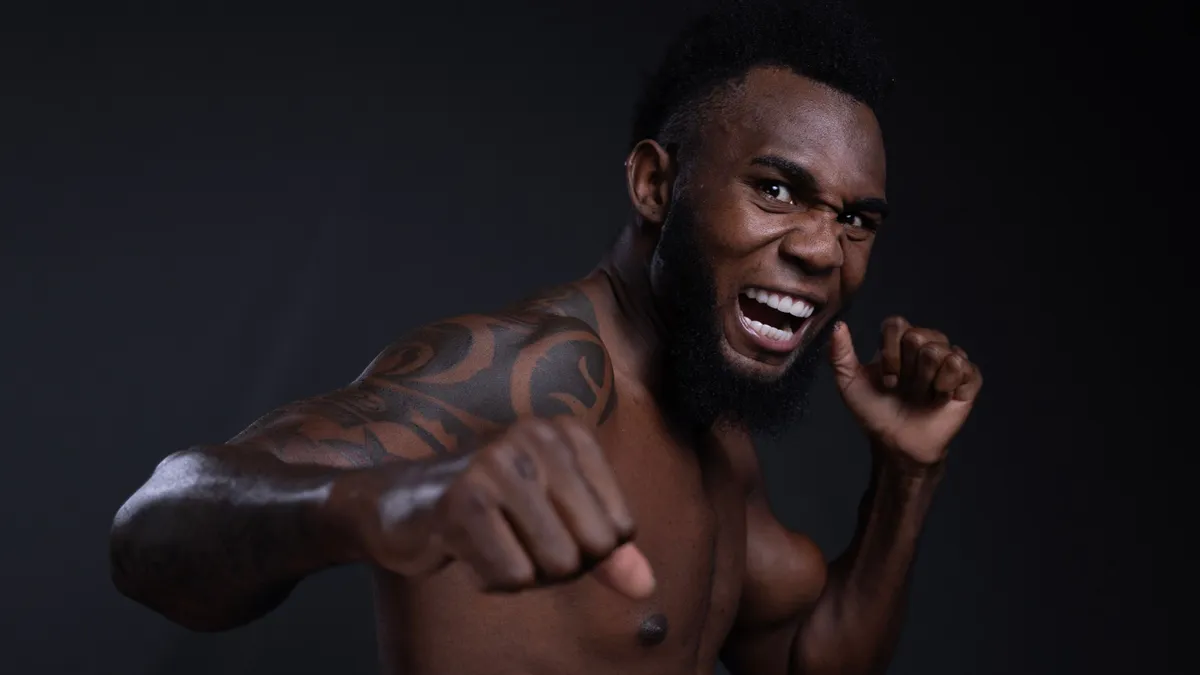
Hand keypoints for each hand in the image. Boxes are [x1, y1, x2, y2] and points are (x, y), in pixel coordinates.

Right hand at [352, 417, 654, 598]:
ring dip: (525, 573)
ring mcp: (496, 464)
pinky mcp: (462, 501)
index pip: (621, 527)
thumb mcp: (558, 520)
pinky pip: (512, 576)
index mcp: (566, 432)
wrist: (397, 503)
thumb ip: (608, 550)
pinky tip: (467, 549)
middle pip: (593, 548)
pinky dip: (492, 580)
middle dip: (559, 565)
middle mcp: (535, 437)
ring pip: (556, 564)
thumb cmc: (490, 510)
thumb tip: (646, 586)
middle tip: (517, 539)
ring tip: (493, 541)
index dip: (588, 549)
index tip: (546, 525)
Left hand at [828, 316, 982, 464]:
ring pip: (940, 350)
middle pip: (918, 336)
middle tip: (904, 389)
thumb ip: (840, 354)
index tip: (886, 378)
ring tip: (922, 395)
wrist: (896, 443)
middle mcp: (925, 346)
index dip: (890, 352)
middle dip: (907, 369)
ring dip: (925, 380)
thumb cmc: (874, 413)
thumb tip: (838, 325)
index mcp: (898, 343)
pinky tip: (941, 396)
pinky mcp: (967, 379)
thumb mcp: (849, 384)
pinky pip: (962, 365)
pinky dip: (947, 384)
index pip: (896, 324)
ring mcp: (948, 361)